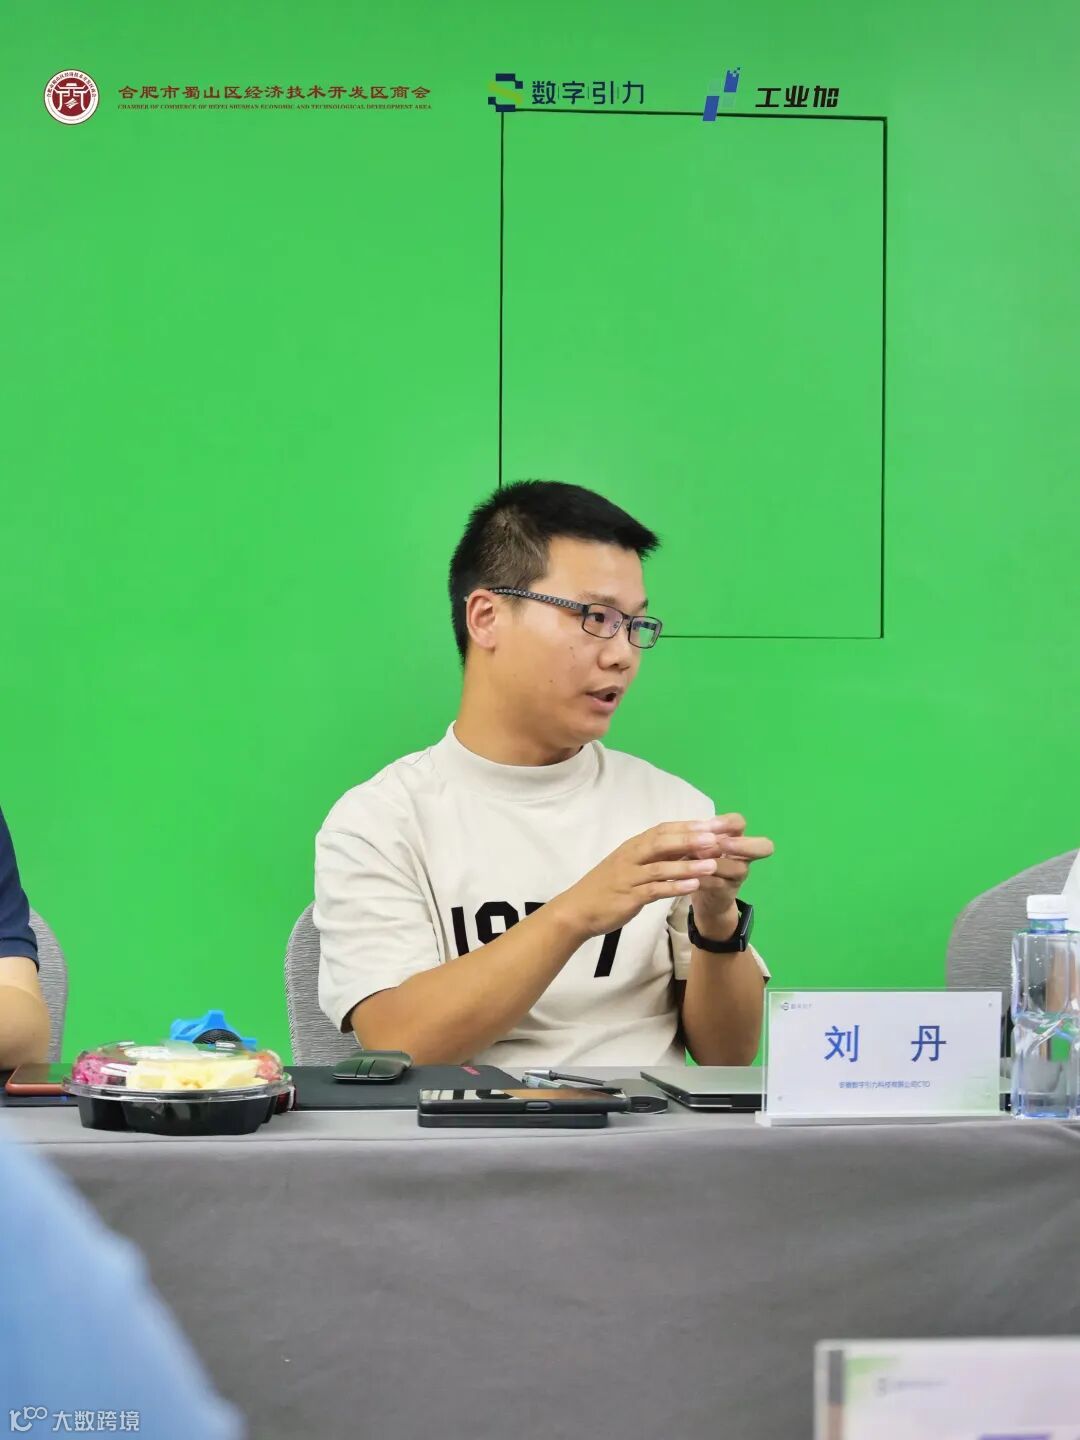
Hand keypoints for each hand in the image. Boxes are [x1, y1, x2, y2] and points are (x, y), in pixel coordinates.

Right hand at [550, 820, 734, 942]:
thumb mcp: (630, 865)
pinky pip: (654, 890)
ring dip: (688, 865)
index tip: (712, 824)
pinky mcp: (628, 897)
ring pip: (661, 867)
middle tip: (716, 838)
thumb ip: (654, 856)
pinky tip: (693, 888)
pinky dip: (674, 887)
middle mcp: (631, 857)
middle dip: (691, 840)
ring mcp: (629, 876)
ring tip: (712, 864)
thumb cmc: (607, 887)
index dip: (688, 826)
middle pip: (663, 843)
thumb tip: (685, 847)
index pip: (663, 830)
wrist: (578, 909)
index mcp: (633, 846)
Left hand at [687, 814, 774, 935]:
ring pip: (738, 867)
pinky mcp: (728, 892)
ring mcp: (738, 875)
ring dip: (717, 864)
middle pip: (762, 846)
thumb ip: (696, 839)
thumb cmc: (700, 862)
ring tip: (696, 863)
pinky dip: (704, 881)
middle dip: (740, 845)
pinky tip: (689, 879)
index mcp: (734, 837)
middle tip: (720, 846)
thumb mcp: (696, 847)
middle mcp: (743, 855)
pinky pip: (720, 884)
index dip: (727, 822)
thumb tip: (690, 834)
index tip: (708, 826)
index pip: (739, 822)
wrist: (703, 895)